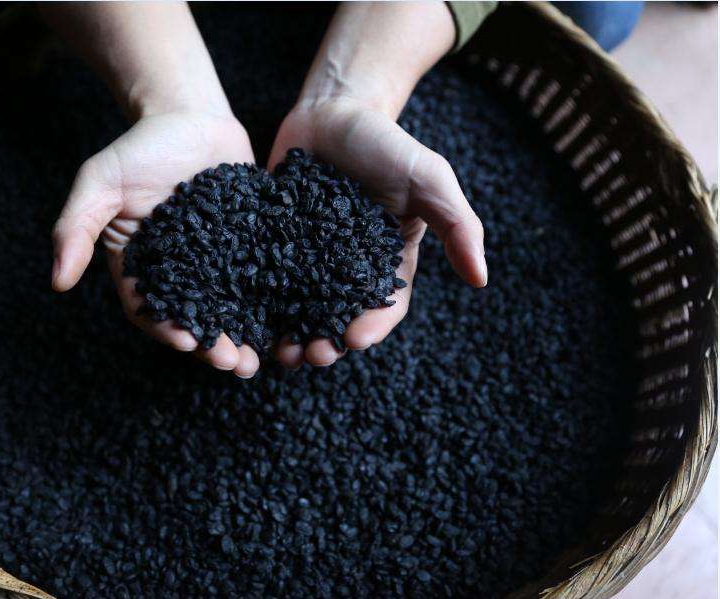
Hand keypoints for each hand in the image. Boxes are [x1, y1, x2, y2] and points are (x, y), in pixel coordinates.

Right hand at [51, 110, 262, 377]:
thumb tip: (57, 282)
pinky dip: (273, 302)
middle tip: (235, 365)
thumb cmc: (140, 147)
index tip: (188, 344)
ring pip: (232, 308)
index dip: (167, 330)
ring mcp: (219, 262)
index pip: (151, 309)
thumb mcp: (100, 181)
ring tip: (261, 358)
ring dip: (245, 336)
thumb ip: (76, 226)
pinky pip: (263, 279)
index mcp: (142, 267)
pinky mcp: (251, 247)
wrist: (191, 116)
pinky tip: (290, 319)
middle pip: (196, 318)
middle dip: (214, 346)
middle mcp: (182, 272)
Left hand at [267, 96, 486, 368]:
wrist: (333, 111)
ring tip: (280, 353)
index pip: (386, 305)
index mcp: (389, 262)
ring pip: (300, 309)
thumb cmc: (387, 144)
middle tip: (311, 356)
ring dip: (292, 335)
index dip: (373, 327)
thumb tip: (482, 279)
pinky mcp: (274, 246)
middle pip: (339, 317)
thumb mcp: (429, 178)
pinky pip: (266, 280)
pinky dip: (259, 304)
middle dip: (327, 342)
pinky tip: (247, 319)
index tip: (355, 340)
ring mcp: (308, 260)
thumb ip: (458, 224)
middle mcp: (348, 269)